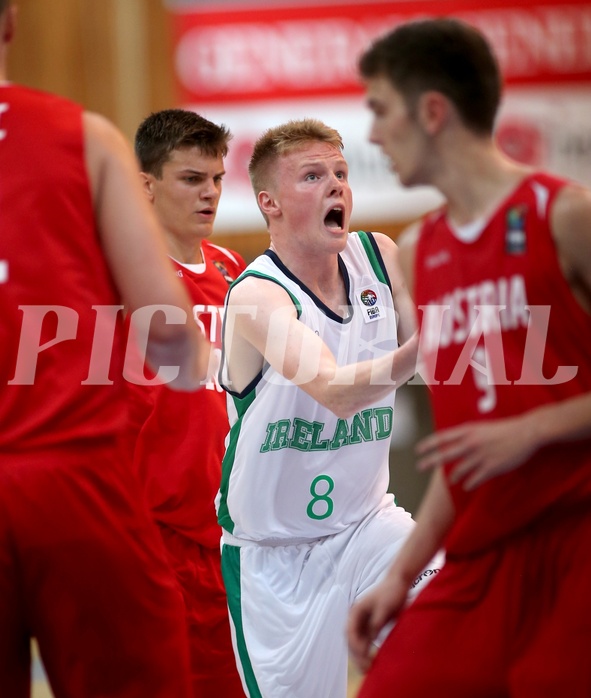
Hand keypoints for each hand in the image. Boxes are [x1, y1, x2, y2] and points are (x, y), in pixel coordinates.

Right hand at [347, 575, 407, 673]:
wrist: (399, 582)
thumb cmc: (391, 593)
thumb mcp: (384, 608)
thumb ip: (376, 623)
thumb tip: (371, 639)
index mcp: (356, 610)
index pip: (350, 631)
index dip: (355, 645)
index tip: (363, 655)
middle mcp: (357, 616)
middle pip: (351, 638)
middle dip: (356, 654)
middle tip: (364, 668)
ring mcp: (363, 620)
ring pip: (357, 641)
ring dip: (360, 654)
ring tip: (367, 668)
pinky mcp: (371, 624)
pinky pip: (365, 639)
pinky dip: (366, 649)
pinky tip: (371, 659)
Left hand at [416, 415, 538, 489]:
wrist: (526, 433)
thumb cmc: (504, 428)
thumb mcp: (481, 427)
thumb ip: (467, 434)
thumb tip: (453, 441)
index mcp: (468, 431)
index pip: (442, 437)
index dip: (428, 444)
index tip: (418, 450)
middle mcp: (471, 443)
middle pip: (445, 455)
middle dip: (430, 461)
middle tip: (419, 467)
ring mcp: (480, 456)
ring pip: (459, 471)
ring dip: (453, 477)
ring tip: (451, 481)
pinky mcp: (491, 468)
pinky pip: (474, 480)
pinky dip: (468, 484)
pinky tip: (466, 486)